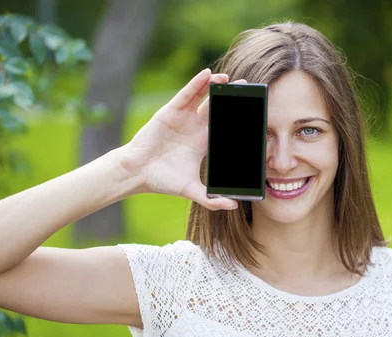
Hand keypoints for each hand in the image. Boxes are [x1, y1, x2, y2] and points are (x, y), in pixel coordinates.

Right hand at [119, 68, 245, 210]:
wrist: (138, 173)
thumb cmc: (163, 180)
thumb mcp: (192, 190)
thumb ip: (212, 199)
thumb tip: (234, 206)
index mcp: (203, 142)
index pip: (224, 127)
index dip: (237, 120)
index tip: (253, 113)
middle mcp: (195, 127)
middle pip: (217, 108)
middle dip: (231, 99)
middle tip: (247, 89)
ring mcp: (184, 118)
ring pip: (203, 98)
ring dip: (216, 87)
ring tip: (231, 80)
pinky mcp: (171, 111)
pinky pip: (187, 94)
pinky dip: (197, 83)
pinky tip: (207, 74)